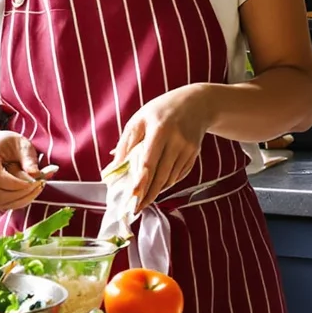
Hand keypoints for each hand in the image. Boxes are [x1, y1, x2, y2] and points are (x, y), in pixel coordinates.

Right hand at [0, 128, 53, 208]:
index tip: (35, 181)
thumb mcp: (19, 142)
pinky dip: (15, 203)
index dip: (17, 183)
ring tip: (34, 190)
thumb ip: (29, 157)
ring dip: (20, 201)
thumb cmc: (2, 144)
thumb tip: (36, 175)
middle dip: (22, 194)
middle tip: (39, 186)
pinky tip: (26, 194)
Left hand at [109, 87, 210, 213]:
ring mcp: (188, 150)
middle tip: (135, 208)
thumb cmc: (161, 110)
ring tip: (143, 199)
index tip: (133, 196)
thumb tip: (114, 166)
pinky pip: (178, 175)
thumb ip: (126, 143)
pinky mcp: (194, 155)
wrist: (197, 103)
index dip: (141, 180)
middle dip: (147, 194)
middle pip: (161, 175)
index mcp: (160, 129)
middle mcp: (177, 141)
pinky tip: (158, 185)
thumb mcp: (140, 119)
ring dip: (156, 190)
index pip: (149, 160)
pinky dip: (167, 183)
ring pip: (170, 178)